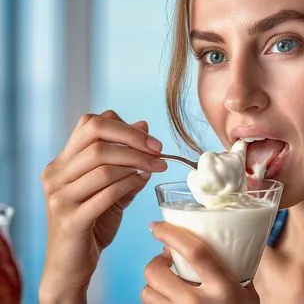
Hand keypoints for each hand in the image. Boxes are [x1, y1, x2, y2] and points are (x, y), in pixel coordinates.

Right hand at [39, 110, 167, 302]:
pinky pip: (106, 192)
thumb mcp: (111, 188)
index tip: (151, 141)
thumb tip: (143, 126)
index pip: (90, 124)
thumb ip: (125, 161)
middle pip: (96, 138)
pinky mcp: (70, 219)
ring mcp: (60, 197)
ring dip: (136, 162)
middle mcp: (56, 175)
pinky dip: (129, 183)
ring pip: (102, 165)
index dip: (124, 126)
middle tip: (159, 152)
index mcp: (62, 162)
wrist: (71, 266)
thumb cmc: (93, 223)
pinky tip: (142, 182)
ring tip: (156, 168)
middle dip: (134, 141)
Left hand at [143, 222, 259, 303]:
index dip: (172, 234)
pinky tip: (168, 301)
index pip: (195, 251)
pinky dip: (156, 302)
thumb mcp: (246, 290)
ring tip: (167, 285)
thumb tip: (208, 236)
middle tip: (166, 262)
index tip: (157, 226)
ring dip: (153, 285)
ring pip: (147, 293)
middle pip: (157, 272)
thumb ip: (231, 266)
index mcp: (223, 287)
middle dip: (155, 262)